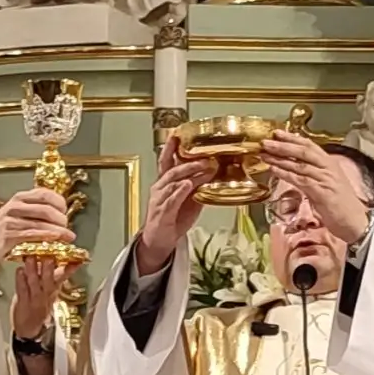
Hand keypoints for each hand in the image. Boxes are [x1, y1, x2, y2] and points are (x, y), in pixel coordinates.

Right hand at [0, 187, 73, 278]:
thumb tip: (60, 213)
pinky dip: (46, 236)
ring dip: (58, 230)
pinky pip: (32, 234)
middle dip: (60, 218)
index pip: (44, 193)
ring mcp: (11, 220)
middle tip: (67, 225)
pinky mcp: (8, 234)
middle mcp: (15, 206)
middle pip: (45, 208)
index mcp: (20, 197)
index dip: (59, 201)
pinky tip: (55, 239)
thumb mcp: (18, 213)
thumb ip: (36, 210)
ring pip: (40, 222)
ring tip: (68, 236)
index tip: (65, 210)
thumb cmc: (4, 229)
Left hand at [11, 254, 66, 339]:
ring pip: (34, 282)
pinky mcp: (23, 303)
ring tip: (31, 257)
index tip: (75, 257)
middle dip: (49, 266)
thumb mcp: (51, 293)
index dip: (70, 267)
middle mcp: (45, 294)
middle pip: (49, 278)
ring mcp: (34, 299)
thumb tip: (65, 262)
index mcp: (53, 290)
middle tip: (49, 253)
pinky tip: (19, 270)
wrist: (30, 331)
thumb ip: (57, 277)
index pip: (63, 276)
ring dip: (32, 269)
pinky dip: (20, 280)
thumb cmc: (39, 309)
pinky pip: (22, 290)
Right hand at [134, 136, 210, 275]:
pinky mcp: (162, 213)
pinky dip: (179, 192)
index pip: (167, 161)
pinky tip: (187, 186)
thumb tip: (213, 170)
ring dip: (189, 174)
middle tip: (206, 156)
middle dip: (190, 162)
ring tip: (203, 167)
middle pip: (174, 170)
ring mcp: (160, 200)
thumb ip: (198, 184)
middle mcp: (160, 188)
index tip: (177, 134)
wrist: (160, 240)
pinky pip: (170, 200)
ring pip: (173, 182)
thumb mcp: (189, 198)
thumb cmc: (173, 218)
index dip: (171, 147)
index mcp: (166, 183)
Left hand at [263, 134, 370, 247]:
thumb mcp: (328, 185)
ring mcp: (326, 179)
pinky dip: (286, 174)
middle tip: (266, 141)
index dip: (293, 138)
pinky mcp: (322, 192)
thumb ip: (314, 176)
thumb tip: (296, 171)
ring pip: (300, 164)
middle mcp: (329, 168)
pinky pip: (300, 180)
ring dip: (280, 158)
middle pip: (304, 151)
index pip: (310, 146)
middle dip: (283, 145)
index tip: (277, 133)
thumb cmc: (343, 207)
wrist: (357, 223)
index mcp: (331, 164)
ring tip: (265, 154)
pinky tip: (274, 170)